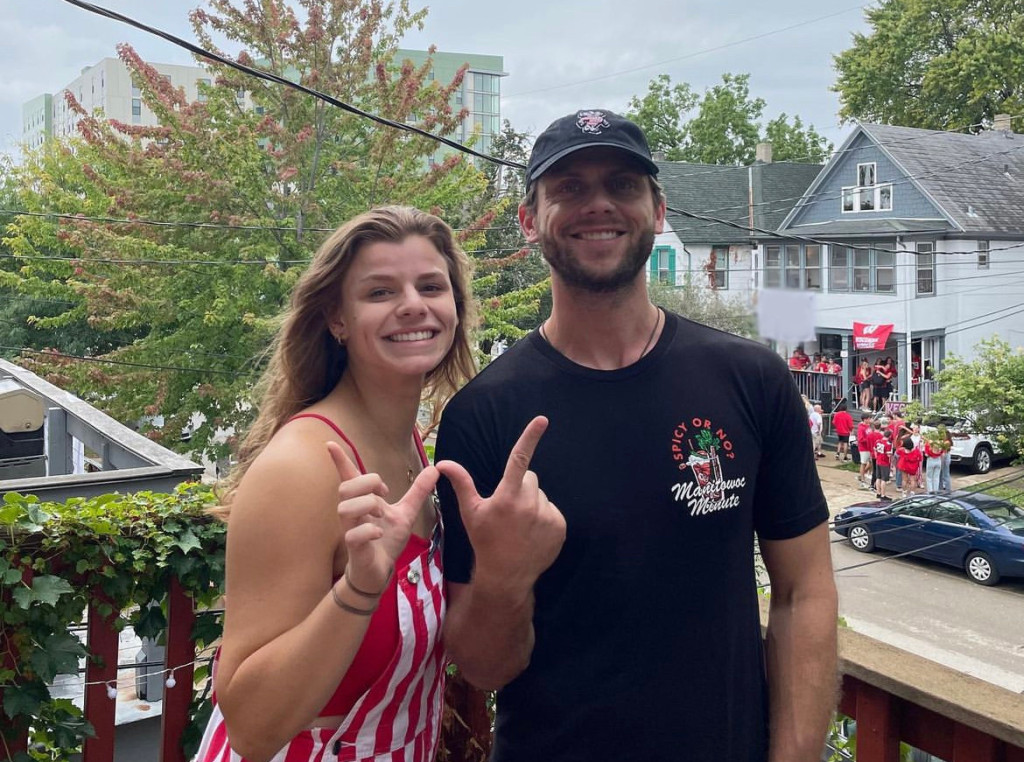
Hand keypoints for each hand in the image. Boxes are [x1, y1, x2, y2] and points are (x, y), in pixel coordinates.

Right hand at [326, 442, 438, 592]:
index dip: (340, 460)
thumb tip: (435, 469)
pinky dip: (369, 530)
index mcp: (363, 500)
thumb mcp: (406, 512)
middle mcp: (353, 512)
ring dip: (367, 505)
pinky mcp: (353, 547)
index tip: (329, 443)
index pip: (348, 476)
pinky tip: (379, 533)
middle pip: (346, 486)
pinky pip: (353, 533)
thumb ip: (418, 491)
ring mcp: (350, 529)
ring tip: (381, 515)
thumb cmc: (387, 540)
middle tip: (384, 494)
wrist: (381, 570)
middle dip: (367, 484)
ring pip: (345, 507)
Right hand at [436, 416, 565, 593]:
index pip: (519, 459)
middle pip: (529, 478)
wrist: (506, 575)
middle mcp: (529, 503)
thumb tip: (443, 463)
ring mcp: (547, 515)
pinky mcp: (559, 526)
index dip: (530, 436)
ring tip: (520, 525)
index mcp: (507, 496)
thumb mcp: (471, 512)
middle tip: (508, 509)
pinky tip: (532, 533)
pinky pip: (552, 510)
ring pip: (541, 494)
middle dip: (520, 487)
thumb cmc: (485, 540)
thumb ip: (461, 483)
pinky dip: (544, 517)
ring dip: (532, 503)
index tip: (542, 420)